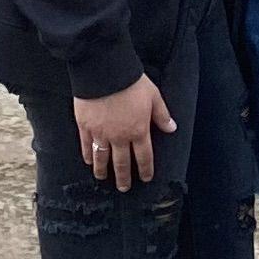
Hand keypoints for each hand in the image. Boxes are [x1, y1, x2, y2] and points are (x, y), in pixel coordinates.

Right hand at [72, 75, 174, 189]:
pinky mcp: (85, 126)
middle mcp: (120, 137)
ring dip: (103, 171)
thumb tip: (172, 129)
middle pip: (122, 163)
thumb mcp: (153, 96)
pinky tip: (89, 161)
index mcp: (139, 131)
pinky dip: (88, 155)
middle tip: (124, 188)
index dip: (145, 170)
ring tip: (103, 178)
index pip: (144, 157)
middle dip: (124, 178)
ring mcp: (101, 133)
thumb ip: (161, 115)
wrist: (104, 71)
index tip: (145, 178)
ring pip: (102, 158)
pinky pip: (86, 146)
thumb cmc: (131, 81)